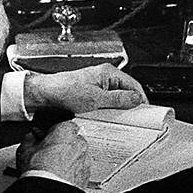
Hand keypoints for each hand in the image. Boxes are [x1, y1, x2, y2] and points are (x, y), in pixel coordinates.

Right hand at [16, 122, 90, 187]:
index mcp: (66, 131)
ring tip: (53, 167)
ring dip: (68, 158)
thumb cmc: (38, 170)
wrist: (48, 192)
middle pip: (72, 139)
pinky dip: (72, 171)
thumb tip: (30, 138)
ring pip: (77, 155)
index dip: (52, 132)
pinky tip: (60, 176)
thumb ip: (29, 139)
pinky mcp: (85, 175)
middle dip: (62, 145)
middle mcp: (79, 143)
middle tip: (49, 153)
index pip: (62, 124)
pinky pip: (79, 169)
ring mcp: (84, 159)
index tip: (45, 138)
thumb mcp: (25, 150)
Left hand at [24, 63, 146, 114]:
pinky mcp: (91, 94)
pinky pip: (106, 103)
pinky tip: (107, 119)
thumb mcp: (96, 99)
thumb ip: (118, 99)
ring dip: (118, 109)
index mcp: (108, 73)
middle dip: (130, 106)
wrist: (45, 94)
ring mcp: (97, 86)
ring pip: (116, 99)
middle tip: (133, 119)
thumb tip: (136, 99)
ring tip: (119, 120)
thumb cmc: (65, 90)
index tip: (146, 113)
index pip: (133, 85)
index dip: (141, 99)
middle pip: (126, 92)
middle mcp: (104, 77)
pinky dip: (109, 110)